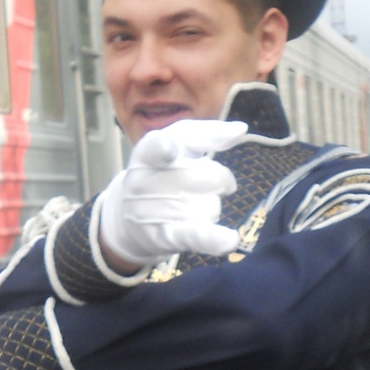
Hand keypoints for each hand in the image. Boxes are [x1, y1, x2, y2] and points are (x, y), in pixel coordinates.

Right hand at [95, 118, 246, 267]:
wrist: (128, 217)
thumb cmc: (161, 172)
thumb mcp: (177, 146)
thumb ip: (207, 134)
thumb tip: (241, 129)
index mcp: (148, 152)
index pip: (156, 147)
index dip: (163, 148)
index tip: (169, 149)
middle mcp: (145, 181)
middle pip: (210, 177)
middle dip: (220, 180)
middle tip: (210, 184)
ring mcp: (152, 211)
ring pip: (211, 206)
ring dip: (211, 207)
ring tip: (190, 207)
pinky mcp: (164, 237)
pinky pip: (195, 235)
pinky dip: (213, 239)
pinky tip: (229, 240)